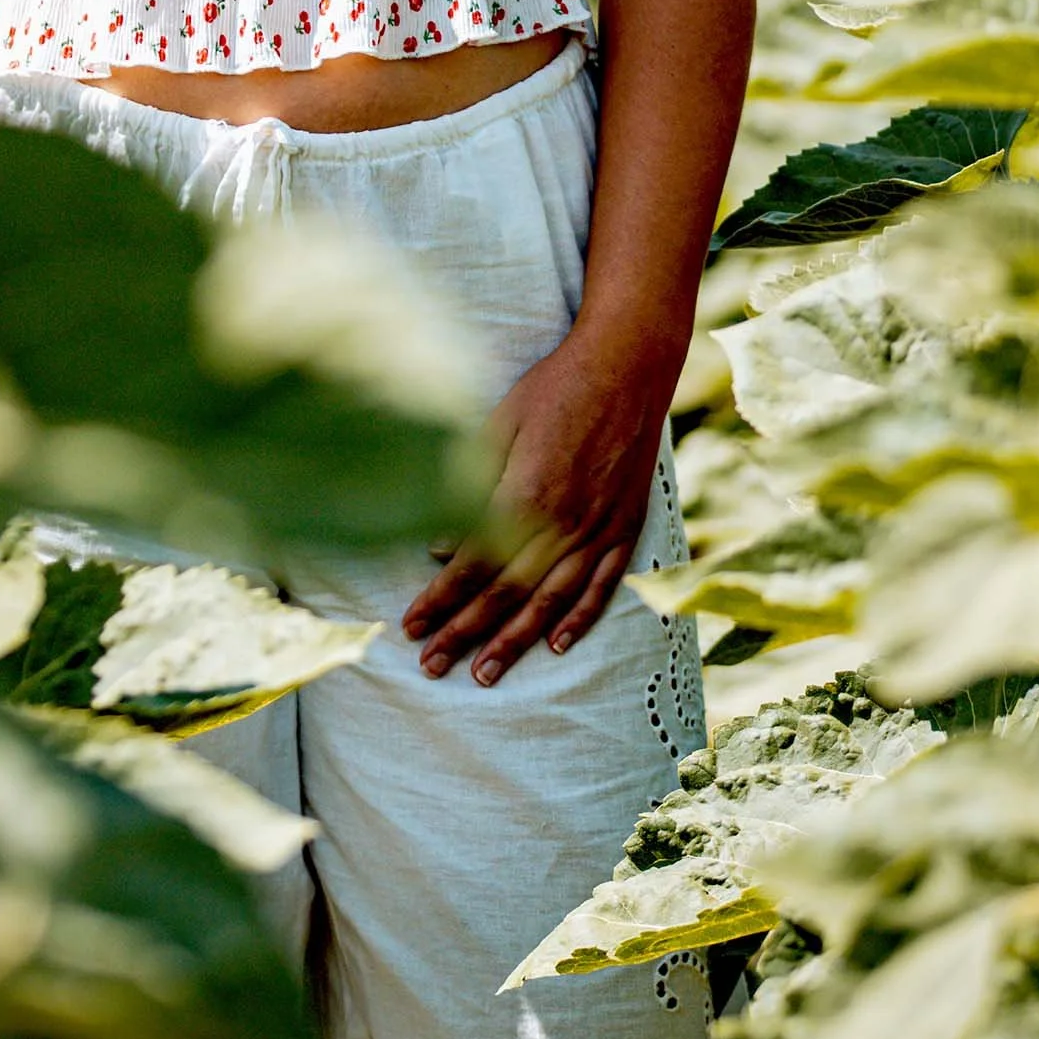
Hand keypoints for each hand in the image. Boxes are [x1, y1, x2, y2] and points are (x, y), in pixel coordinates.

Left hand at [402, 329, 672, 685]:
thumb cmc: (554, 387)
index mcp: (527, 495)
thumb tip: (440, 544)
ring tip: (483, 674)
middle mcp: (565, 522)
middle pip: (506, 593)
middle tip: (431, 665)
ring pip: (552, 600)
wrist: (629, 364)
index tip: (409, 625)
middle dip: (464, 633)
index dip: (439, 599)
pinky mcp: (628, 526)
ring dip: (515, 641)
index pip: (473, 564)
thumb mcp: (499, 423)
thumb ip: (469, 484)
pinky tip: (557, 646)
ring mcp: (600, 528)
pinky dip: (579, 618)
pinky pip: (604, 585)